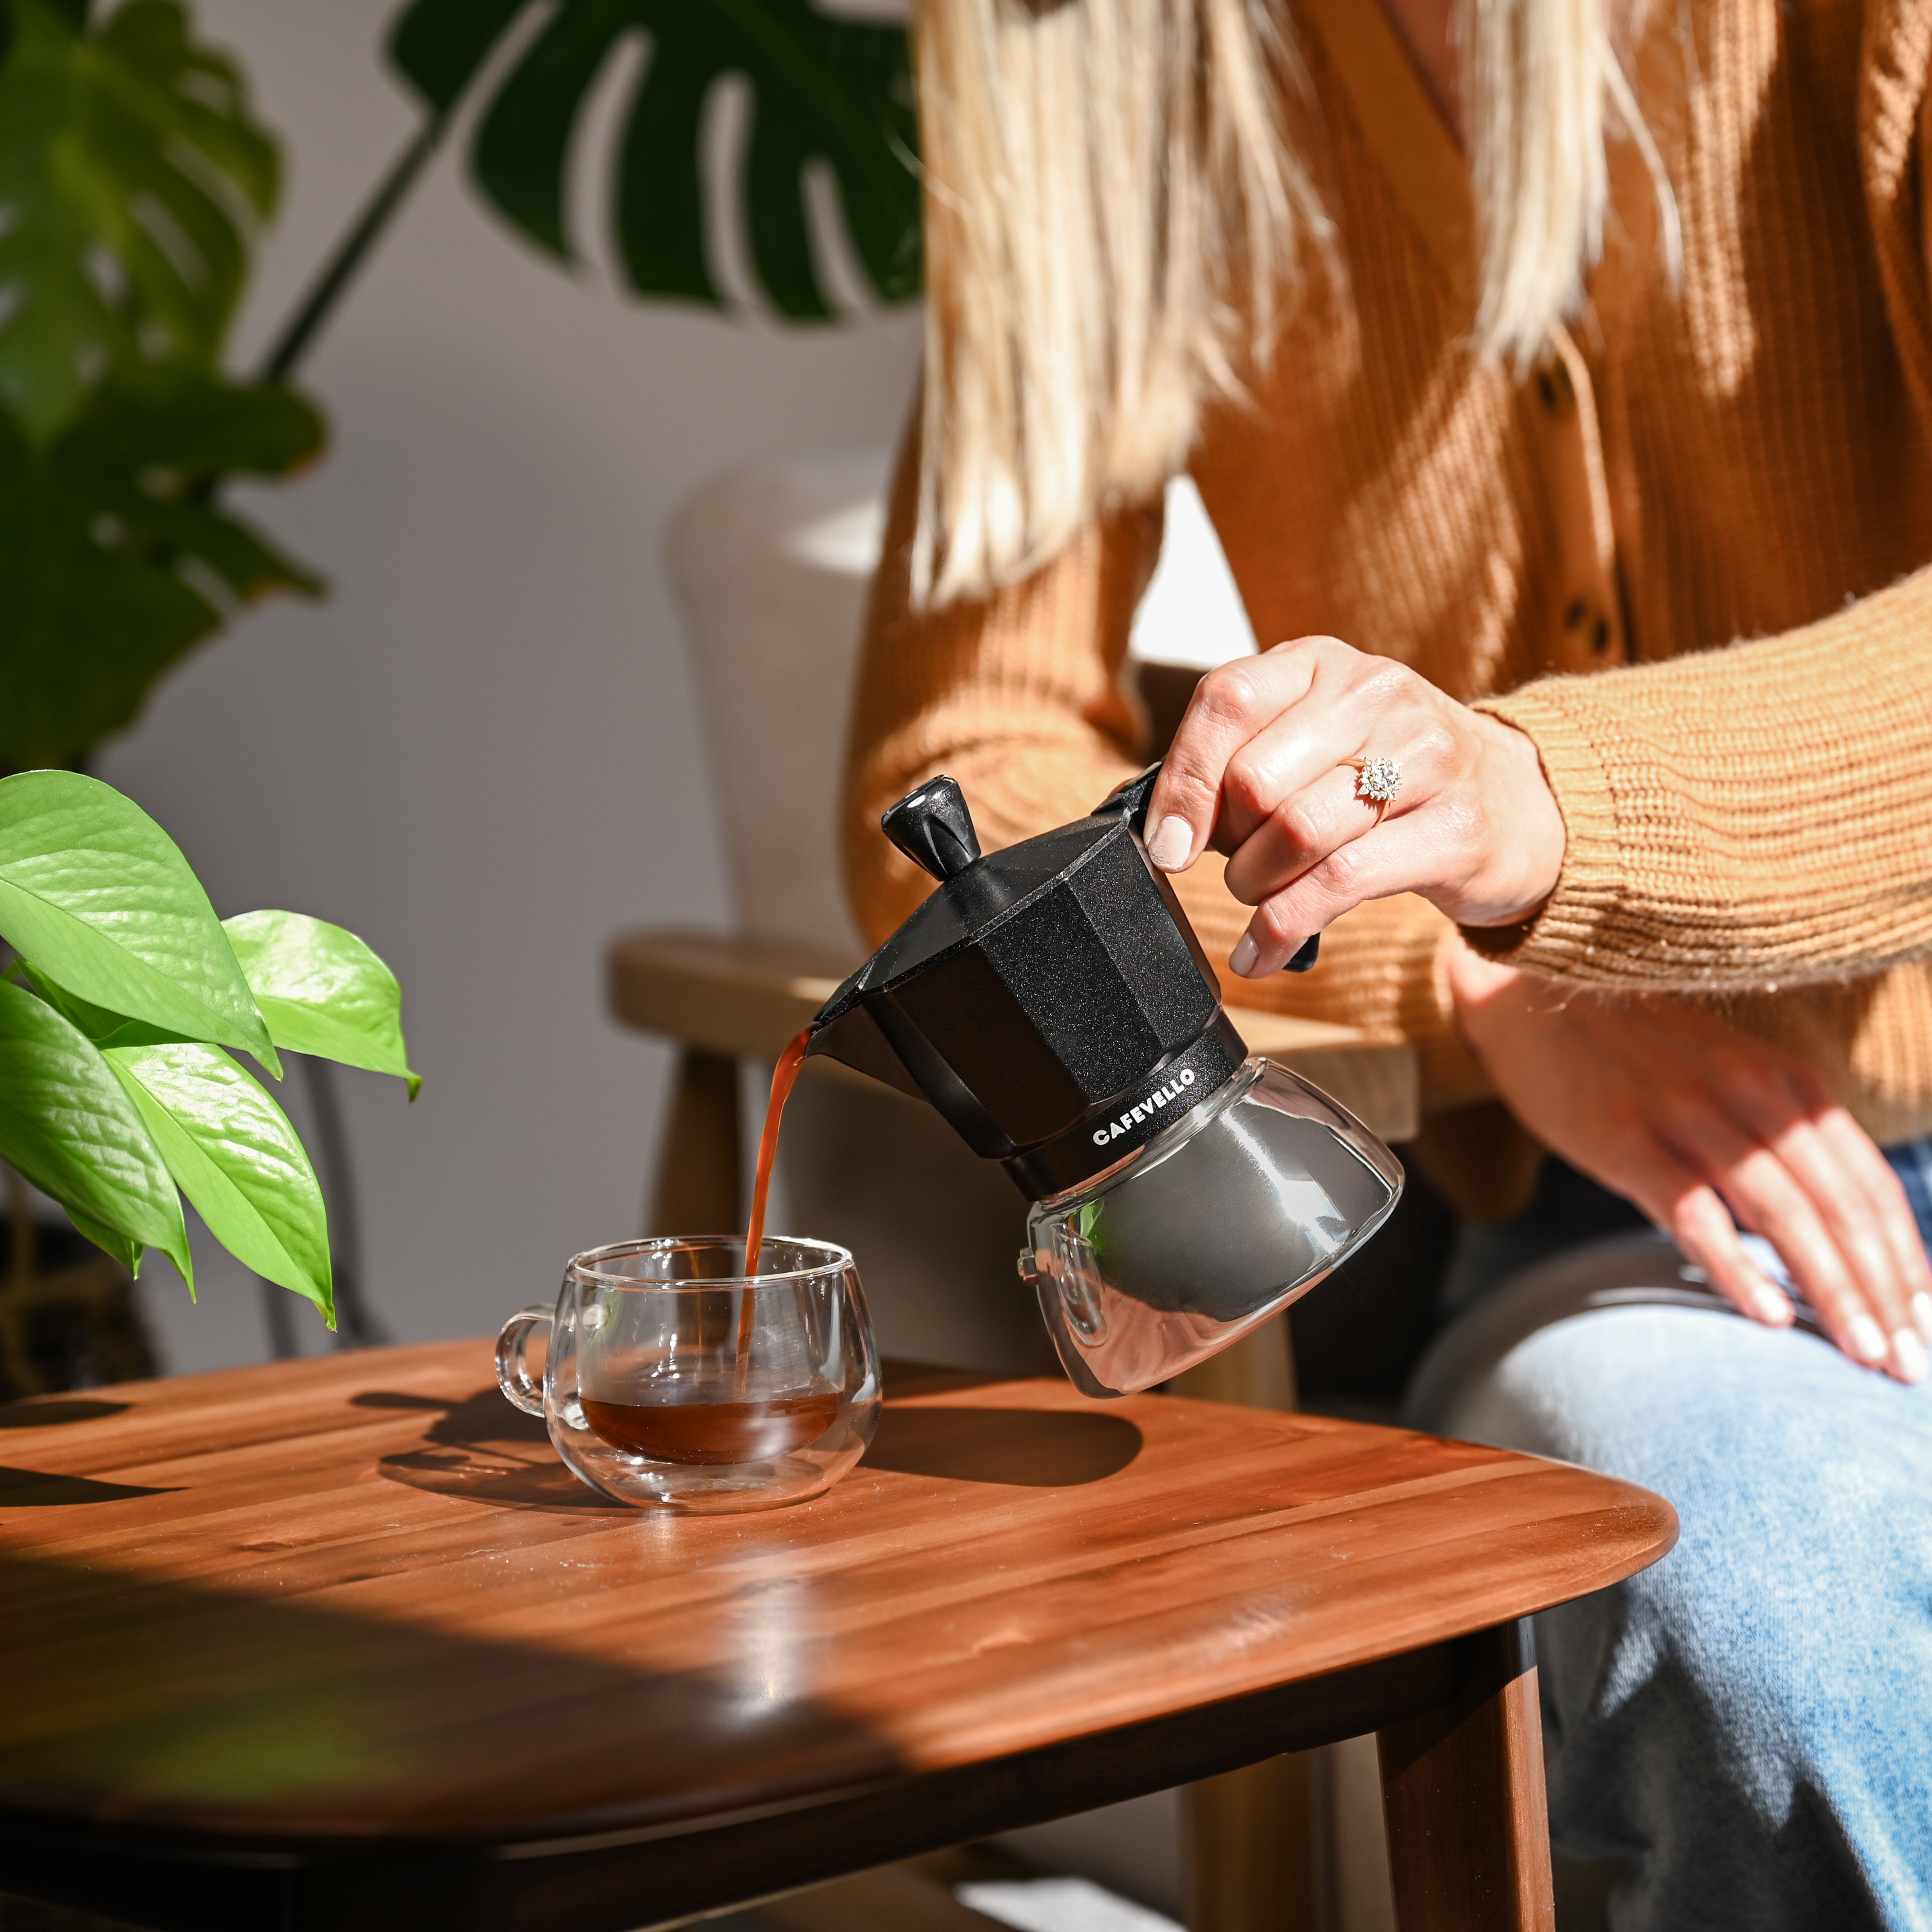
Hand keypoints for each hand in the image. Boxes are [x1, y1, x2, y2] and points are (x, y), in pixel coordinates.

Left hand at [1144, 637, 1565, 975]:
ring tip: (1259, 902)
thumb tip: (1165, 827)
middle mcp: (1376, 694)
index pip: (1228, 700)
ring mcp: (1423, 758)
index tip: (1167, 842)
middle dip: (1227, 844)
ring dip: (1255, 887)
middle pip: (1255, 779)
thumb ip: (1241, 761)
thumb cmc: (1390, 778)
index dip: (1185, 780)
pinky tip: (1260, 952)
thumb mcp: (1315, 741)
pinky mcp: (1454, 828)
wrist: (1520, 805)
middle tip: (1237, 867)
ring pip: (1295, 832)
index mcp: (1323, 662)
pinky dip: (1281, 928)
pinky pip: (1339, 883)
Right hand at [1448, 946, 1931, 1382]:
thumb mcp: (1723, 1076)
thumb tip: (1832, 1230)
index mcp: (1784, 1080)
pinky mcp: (1623, 1138)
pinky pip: (1694, 1211)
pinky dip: (1737, 1266)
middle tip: (1905, 1367)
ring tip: (1861, 1353)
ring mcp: (1685, 1113)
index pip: (1868, 1184)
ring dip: (1833, 1291)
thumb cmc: (1629, 1050)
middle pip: (1839, 1206)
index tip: (1924, 1329)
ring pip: (1783, 1213)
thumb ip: (1776, 1137)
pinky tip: (1768, 1313)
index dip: (1907, 1262)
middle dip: (1884, 1293)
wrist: (1527, 998)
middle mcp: (1749, 1092)